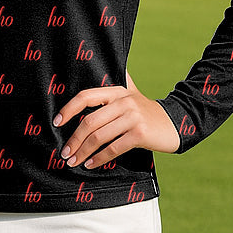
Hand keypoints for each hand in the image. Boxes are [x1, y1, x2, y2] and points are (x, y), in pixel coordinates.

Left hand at [54, 72, 179, 169]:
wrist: (175, 124)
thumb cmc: (146, 111)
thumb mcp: (131, 93)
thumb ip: (114, 87)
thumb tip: (96, 67)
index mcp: (116, 91)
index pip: (86, 96)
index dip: (69, 109)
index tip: (56, 122)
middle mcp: (123, 102)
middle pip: (90, 121)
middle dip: (74, 139)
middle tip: (64, 153)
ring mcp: (133, 118)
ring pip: (99, 137)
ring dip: (83, 151)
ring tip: (73, 161)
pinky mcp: (140, 134)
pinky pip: (113, 148)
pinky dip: (99, 158)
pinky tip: (91, 164)